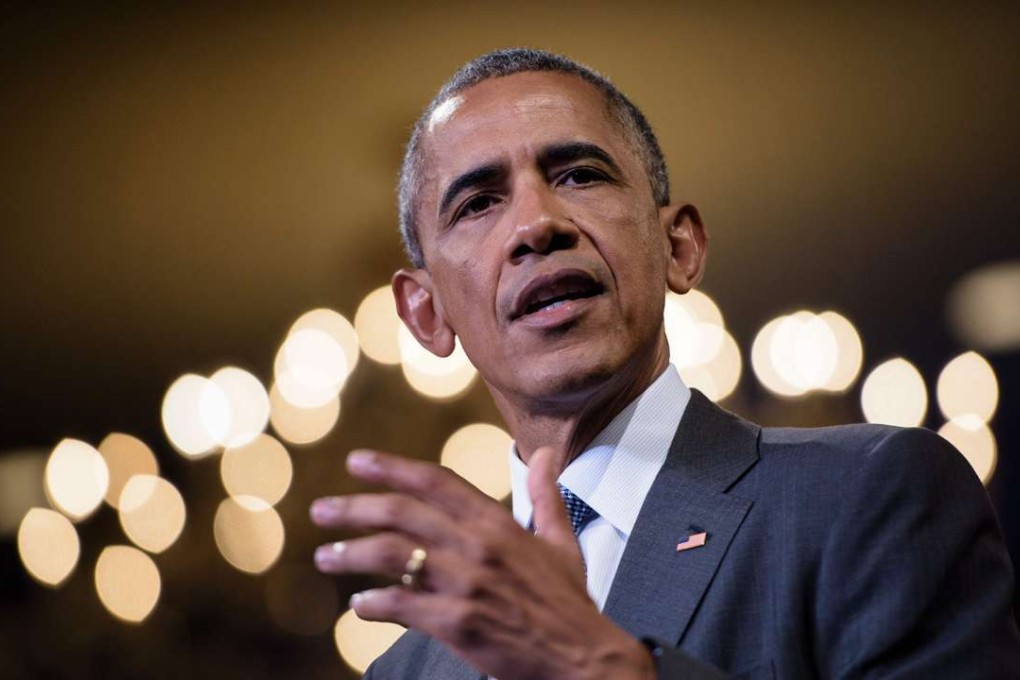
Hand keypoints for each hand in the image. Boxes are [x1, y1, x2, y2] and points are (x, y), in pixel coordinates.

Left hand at [310, 446, 655, 679]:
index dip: (391, 468)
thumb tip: (542, 453)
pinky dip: (373, 605)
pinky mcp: (457, 623)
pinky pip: (402, 605)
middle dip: (354, 508)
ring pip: (394, 555)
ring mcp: (466, 584)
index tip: (357, 461)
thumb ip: (543, 494)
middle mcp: (478, 546)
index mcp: (499, 522)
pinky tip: (358, 607)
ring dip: (351, 553)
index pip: (434, 482)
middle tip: (321, 511)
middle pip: (402, 513)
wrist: (583, 658)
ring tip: (325, 557)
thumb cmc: (569, 602)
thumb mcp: (560, 541)